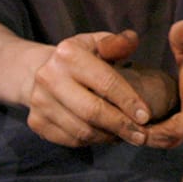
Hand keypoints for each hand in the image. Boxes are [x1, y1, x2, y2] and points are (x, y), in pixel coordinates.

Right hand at [25, 30, 151, 147]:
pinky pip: (71, 140)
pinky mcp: (36, 122)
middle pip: (92, 111)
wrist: (38, 72)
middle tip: (141, 135)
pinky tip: (106, 136)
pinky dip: (93, 141)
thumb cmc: (81, 58)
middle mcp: (49, 77)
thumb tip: (132, 40)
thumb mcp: (98, 43)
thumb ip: (118, 43)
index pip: (105, 82)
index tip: (146, 116)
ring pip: (82, 130)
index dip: (128, 100)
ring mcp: (40, 102)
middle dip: (121, 125)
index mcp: (68, 54)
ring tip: (126, 135)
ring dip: (109, 137)